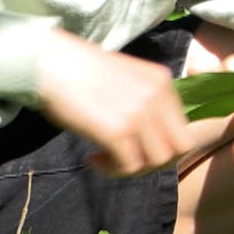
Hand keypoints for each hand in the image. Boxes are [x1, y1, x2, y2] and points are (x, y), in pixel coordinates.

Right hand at [35, 28, 189, 177]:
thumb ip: (146, 101)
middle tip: (127, 160)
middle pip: (179, 148)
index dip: (164, 146)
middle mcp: (157, 96)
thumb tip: (152, 136)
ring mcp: (139, 113)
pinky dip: (112, 170)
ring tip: (107, 159)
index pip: (184, 129)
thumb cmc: (81, 72)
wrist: (50, 63)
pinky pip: (130, 166)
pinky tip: (93, 158)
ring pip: (157, 161)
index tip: (138, 146)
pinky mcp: (118, 130)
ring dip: (133, 168)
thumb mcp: (128, 78)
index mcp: (162, 81)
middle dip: (155, 161)